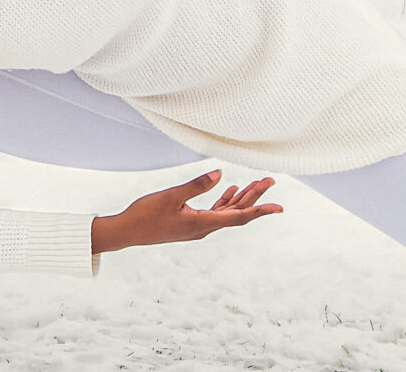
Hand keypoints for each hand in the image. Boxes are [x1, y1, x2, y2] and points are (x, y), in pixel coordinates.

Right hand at [91, 170, 281, 253]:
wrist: (126, 232)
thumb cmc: (145, 214)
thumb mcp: (171, 196)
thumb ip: (196, 185)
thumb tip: (220, 174)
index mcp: (203, 224)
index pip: (239, 217)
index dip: (260, 210)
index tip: (279, 208)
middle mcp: (204, 228)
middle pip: (237, 213)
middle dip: (255, 197)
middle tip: (270, 180)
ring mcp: (197, 226)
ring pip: (227, 212)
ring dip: (241, 198)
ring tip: (256, 183)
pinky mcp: (190, 223)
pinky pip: (215, 212)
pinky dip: (225, 201)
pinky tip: (230, 189)